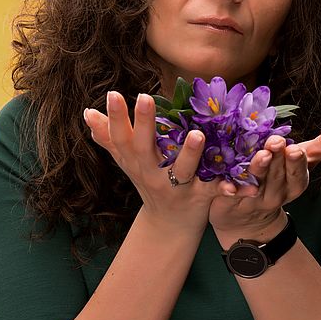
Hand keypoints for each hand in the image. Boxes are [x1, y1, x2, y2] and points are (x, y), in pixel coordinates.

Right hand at [83, 91, 235, 235]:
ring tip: (197, 134)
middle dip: (143, 124)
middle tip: (144, 97)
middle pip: (144, 149)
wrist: (169, 226)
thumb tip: (87, 112)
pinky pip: (213, 190)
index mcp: (135, 162)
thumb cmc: (149, 182)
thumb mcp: (128, 162)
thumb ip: (109, 137)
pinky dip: (223, 186)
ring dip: (190, 153)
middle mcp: (152, 174)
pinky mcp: (200, 198)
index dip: (114, 118)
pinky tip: (233, 179)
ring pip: (182, 170)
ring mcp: (176, 187)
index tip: (113, 93)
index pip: (120, 138)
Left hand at [208, 135, 309, 246]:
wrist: (247, 218)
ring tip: (260, 156)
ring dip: (258, 169)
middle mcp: (275, 193)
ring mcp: (252, 200)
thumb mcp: (301, 162)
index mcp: (293, 183)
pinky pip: (230, 197)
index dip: (297, 162)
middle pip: (277, 176)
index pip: (298, 174)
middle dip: (277, 159)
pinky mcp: (230, 204)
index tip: (295, 149)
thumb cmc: (277, 178)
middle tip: (275, 143)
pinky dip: (229, 190)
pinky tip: (228, 185)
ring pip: (256, 184)